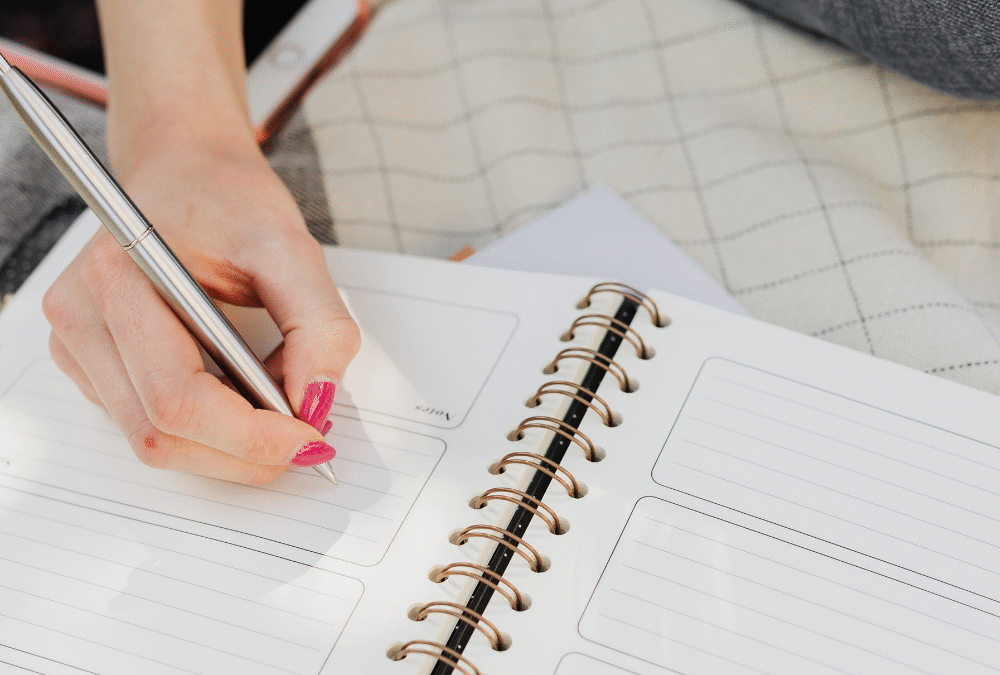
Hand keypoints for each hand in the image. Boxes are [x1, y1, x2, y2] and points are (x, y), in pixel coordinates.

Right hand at [42, 135, 360, 483]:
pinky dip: (208, 428)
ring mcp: (78, 344)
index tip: (310, 438)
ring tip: (278, 406)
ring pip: (154, 440)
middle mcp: (82, 316)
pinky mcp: (91, 362)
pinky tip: (242, 393)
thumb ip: (318, 325)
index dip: (251, 437)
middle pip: (161, 434)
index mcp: (120, 278)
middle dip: (245, 452)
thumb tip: (318, 402)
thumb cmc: (227, 198)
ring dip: (228, 445)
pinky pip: (148, 423)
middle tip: (307, 435)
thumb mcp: (291, 247)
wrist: (185, 169)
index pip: (177, 399)